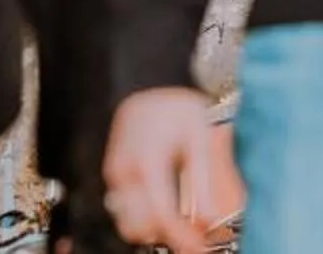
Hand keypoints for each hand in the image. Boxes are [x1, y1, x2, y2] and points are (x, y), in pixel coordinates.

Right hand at [100, 89, 239, 253]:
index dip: (183, 239)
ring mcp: (115, 176)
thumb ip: (202, 182)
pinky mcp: (113, 175)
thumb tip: (209, 219)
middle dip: (167, 239)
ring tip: (184, 227)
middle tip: (196, 239)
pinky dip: (143, 219)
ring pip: (127, 225)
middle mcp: (124, 175)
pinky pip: (123, 210)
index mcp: (147, 164)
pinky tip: (167, 213)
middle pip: (139, 230)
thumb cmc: (175, 106)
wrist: (148, 83)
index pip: (163, 218)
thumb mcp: (198, 139)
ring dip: (153, 232)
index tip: (200, 247)